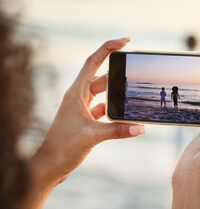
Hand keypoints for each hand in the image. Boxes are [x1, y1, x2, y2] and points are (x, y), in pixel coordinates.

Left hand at [18, 38, 144, 208]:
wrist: (49, 166)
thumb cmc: (63, 148)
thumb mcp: (92, 136)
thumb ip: (118, 130)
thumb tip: (140, 128)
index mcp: (76, 93)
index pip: (93, 63)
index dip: (108, 49)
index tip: (124, 42)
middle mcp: (78, 97)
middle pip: (101, 77)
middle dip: (117, 73)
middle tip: (134, 68)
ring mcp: (81, 109)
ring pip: (103, 94)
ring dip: (116, 94)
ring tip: (132, 93)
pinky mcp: (85, 120)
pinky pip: (103, 109)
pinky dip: (114, 111)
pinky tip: (124, 115)